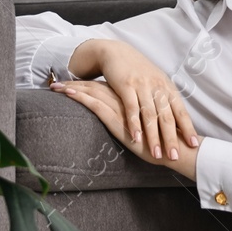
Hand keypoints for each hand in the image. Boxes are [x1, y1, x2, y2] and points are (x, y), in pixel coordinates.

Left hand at [50, 80, 198, 179]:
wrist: (177, 148)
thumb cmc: (167, 142)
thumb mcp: (153, 129)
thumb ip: (143, 122)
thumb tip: (133, 125)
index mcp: (135, 100)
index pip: (107, 89)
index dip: (89, 85)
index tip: (73, 83)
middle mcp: (127, 100)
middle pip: (96, 87)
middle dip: (75, 84)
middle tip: (56, 82)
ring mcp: (122, 108)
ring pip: (93, 92)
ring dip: (72, 88)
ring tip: (54, 86)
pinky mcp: (118, 118)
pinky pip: (95, 103)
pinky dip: (80, 97)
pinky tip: (67, 93)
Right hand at [69, 38, 198, 161]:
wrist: (116, 52)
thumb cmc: (138, 71)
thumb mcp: (157, 82)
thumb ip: (166, 99)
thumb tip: (179, 119)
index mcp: (167, 88)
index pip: (181, 111)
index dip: (188, 128)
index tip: (193, 145)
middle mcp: (157, 87)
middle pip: (167, 117)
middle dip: (172, 138)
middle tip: (175, 156)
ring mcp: (142, 86)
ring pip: (150, 116)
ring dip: (154, 137)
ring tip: (157, 154)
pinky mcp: (126, 86)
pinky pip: (131, 108)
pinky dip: (134, 124)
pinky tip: (136, 138)